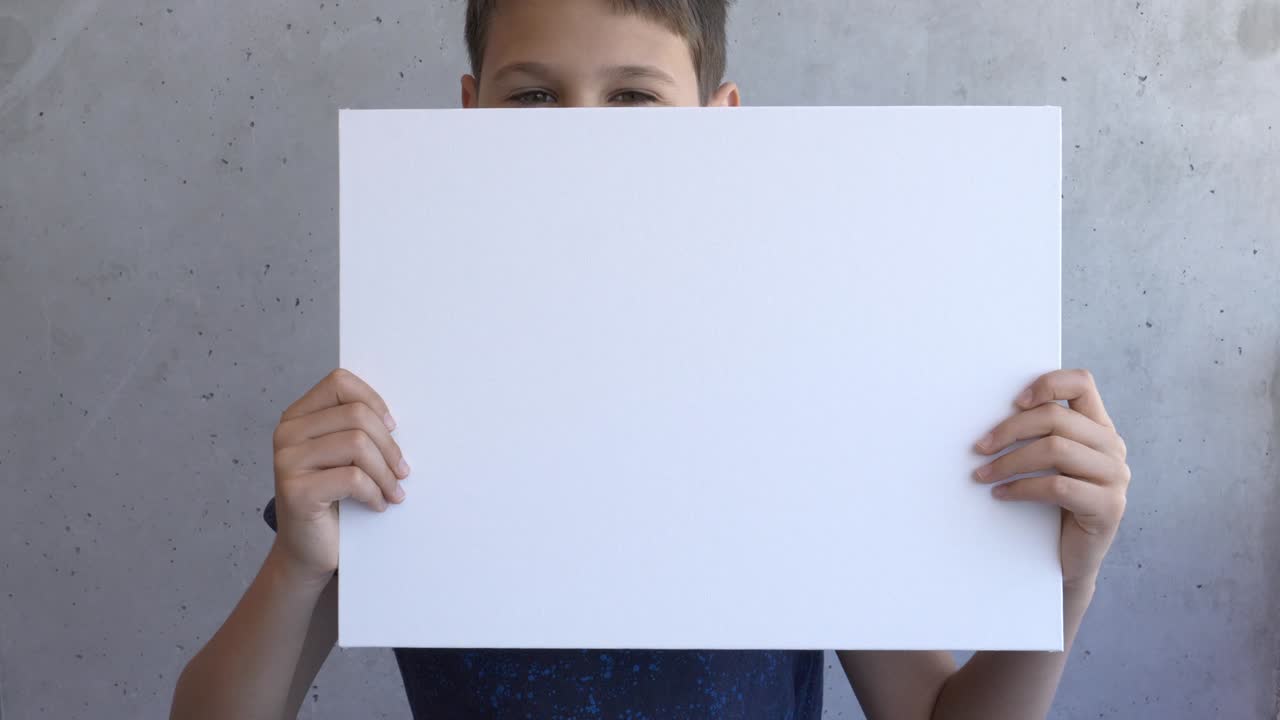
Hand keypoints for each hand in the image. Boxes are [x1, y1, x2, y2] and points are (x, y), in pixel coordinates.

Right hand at [270, 369, 410, 584]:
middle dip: (389, 445)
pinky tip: (377, 505)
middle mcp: (286, 434)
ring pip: (357, 444)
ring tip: (392, 490)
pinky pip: (352, 478)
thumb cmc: (334, 499)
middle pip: (356, 415)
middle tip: (401, 471)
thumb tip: (397, 418)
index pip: (340, 383)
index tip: (393, 428)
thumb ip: (357, 429)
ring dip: (385, 472)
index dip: (373, 401)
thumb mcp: (344, 456)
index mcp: (297, 417)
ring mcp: (287, 462)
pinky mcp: (296, 491)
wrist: (309, 550)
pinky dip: (374, 493)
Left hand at [972, 369, 1129, 588]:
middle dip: (1009, 430)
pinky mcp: (1108, 507)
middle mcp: (1112, 447)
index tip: (1013, 402)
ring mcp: (1115, 477)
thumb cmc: (1053, 506)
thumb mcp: (1049, 464)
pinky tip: (1000, 494)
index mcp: (1099, 428)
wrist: (1071, 558)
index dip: (1047, 384)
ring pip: (1055, 449)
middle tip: (979, 448)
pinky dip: (1021, 488)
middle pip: (1056, 418)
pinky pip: (1057, 486)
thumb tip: (992, 416)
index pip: (1082, 383)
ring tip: (983, 474)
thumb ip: (1040, 435)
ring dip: (1009, 461)